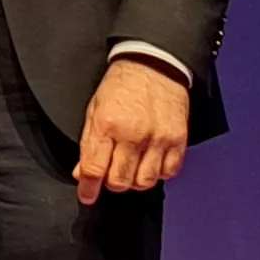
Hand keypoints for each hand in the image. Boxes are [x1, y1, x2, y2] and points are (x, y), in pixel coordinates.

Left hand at [73, 57, 189, 204]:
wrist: (154, 63)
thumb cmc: (122, 85)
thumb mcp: (95, 109)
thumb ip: (89, 143)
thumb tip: (82, 174)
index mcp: (108, 125)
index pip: (95, 169)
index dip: (88, 189)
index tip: (87, 196)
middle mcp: (133, 134)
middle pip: (119, 181)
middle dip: (111, 183)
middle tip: (111, 174)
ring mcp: (158, 138)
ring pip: (144, 182)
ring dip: (134, 180)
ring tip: (131, 167)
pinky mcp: (178, 139)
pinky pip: (168, 172)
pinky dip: (158, 173)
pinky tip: (151, 161)